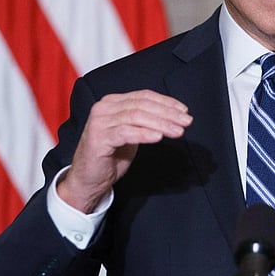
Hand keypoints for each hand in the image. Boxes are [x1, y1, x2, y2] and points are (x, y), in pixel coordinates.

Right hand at [57, 89, 191, 212]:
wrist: (88, 179)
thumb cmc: (111, 156)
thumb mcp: (131, 133)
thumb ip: (145, 120)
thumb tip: (173, 115)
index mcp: (112, 102)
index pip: (144, 96)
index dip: (166, 102)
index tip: (184, 111)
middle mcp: (104, 108)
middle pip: (142, 105)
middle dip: (167, 113)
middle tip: (186, 122)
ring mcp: (99, 122)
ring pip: (136, 116)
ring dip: (160, 123)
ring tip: (177, 131)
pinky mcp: (98, 138)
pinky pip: (126, 132)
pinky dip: (144, 133)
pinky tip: (159, 137)